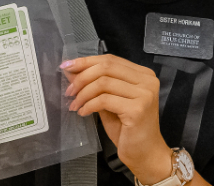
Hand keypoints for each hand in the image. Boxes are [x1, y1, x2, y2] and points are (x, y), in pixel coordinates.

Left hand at [61, 55, 173, 183]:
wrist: (145, 153)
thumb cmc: (128, 129)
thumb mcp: (110, 102)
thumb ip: (96, 86)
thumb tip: (72, 72)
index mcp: (143, 75)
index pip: (111, 59)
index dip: (86, 61)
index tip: (66, 66)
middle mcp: (147, 80)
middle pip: (107, 67)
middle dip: (82, 77)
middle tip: (69, 91)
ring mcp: (144, 94)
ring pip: (103, 83)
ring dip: (83, 93)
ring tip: (75, 105)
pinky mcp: (137, 109)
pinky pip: (104, 100)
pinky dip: (89, 105)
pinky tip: (83, 112)